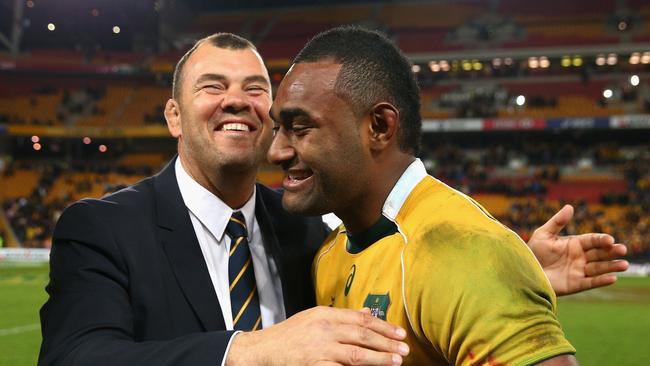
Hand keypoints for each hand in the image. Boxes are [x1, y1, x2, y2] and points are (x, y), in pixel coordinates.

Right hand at [225, 306, 408, 365]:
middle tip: (404, 348)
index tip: (399, 332)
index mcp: (325, 314)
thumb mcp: (313, 317)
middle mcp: (324, 329)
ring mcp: (320, 349)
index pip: (361, 319)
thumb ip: (340, 316)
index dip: (383, 326)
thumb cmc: (288, 335)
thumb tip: (367, 313)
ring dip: (379, 358)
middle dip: (387, 343)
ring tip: (395, 360)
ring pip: (357, 354)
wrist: (263, 349)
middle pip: (363, 335)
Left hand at [528, 204, 628, 295]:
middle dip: (611, 251)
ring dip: (612, 266)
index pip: (592, 240)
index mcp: (575, 244)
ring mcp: (579, 271)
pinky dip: (602, 281)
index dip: (601, 239)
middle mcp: (580, 257)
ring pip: (599, 268)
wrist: (525, 271)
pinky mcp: (576, 284)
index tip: (609, 239)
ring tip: (624, 264)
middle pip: (599, 253)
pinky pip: (591, 282)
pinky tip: (612, 278)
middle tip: (622, 249)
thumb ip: (557, 222)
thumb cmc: (533, 252)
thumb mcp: (543, 235)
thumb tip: (569, 206)